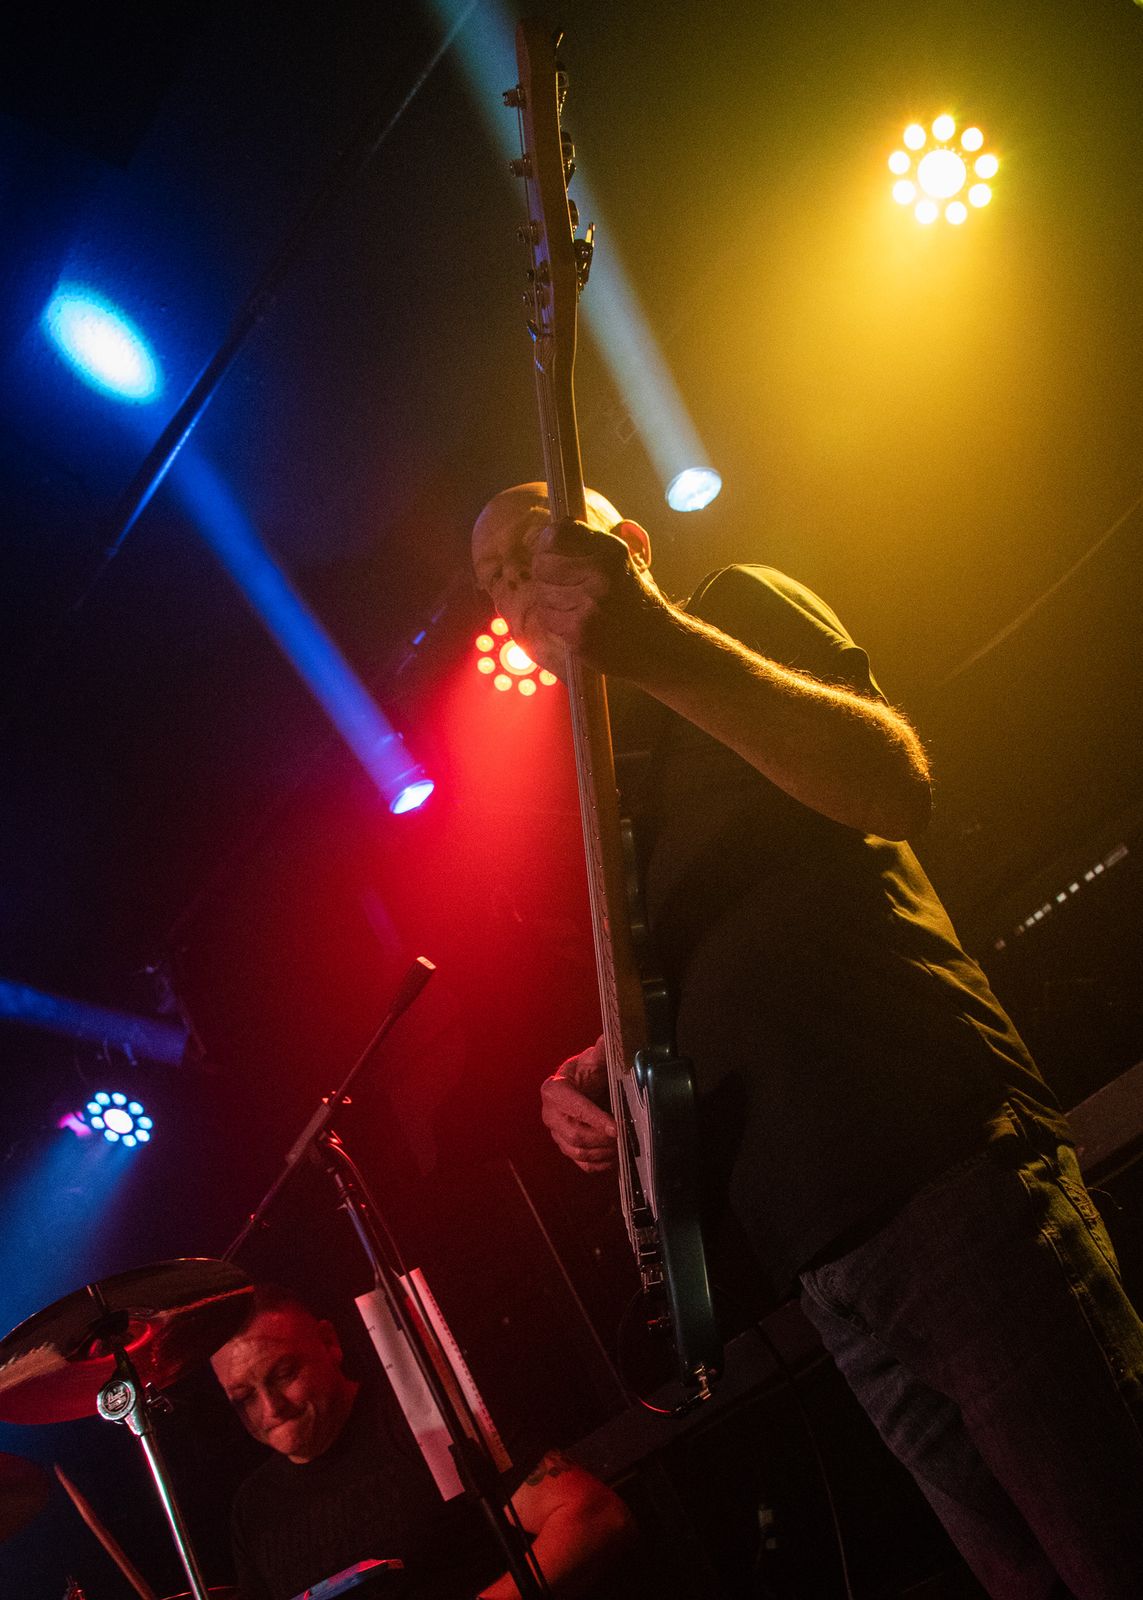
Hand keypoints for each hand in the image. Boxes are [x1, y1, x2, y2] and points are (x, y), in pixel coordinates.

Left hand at [527, 518, 662, 677]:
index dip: (546, 543)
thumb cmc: (630, 598)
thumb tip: (543, 535)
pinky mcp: (578, 631)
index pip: (557, 534)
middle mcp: (600, 574)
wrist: (654, 641)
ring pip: (541, 591)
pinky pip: (546, 616)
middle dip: (544, 572)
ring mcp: (588, 604)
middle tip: (560, 582)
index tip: (551, 551)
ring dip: (550, 598)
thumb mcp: (617, 559)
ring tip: (572, 604)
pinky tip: (572, 620)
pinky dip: (554, 619)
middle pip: (542, 563)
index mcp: (610, 551)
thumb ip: (584, 542)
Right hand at [541, 1036, 617, 1172]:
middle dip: (602, 1138)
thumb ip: (602, 1051)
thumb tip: (609, 1038)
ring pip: (578, 1151)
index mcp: (554, 1090)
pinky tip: (615, 1156)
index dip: (595, 1119)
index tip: (616, 1127)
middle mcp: (550, 1114)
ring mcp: (557, 1134)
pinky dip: (600, 1163)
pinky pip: (582, 1163)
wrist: (584, 1085)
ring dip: (603, 1151)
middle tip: (624, 1136)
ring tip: (622, 1145)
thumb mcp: (594, 1060)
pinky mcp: (566, 1148)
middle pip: (574, 1134)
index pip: (574, 1108)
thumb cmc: (589, 1071)